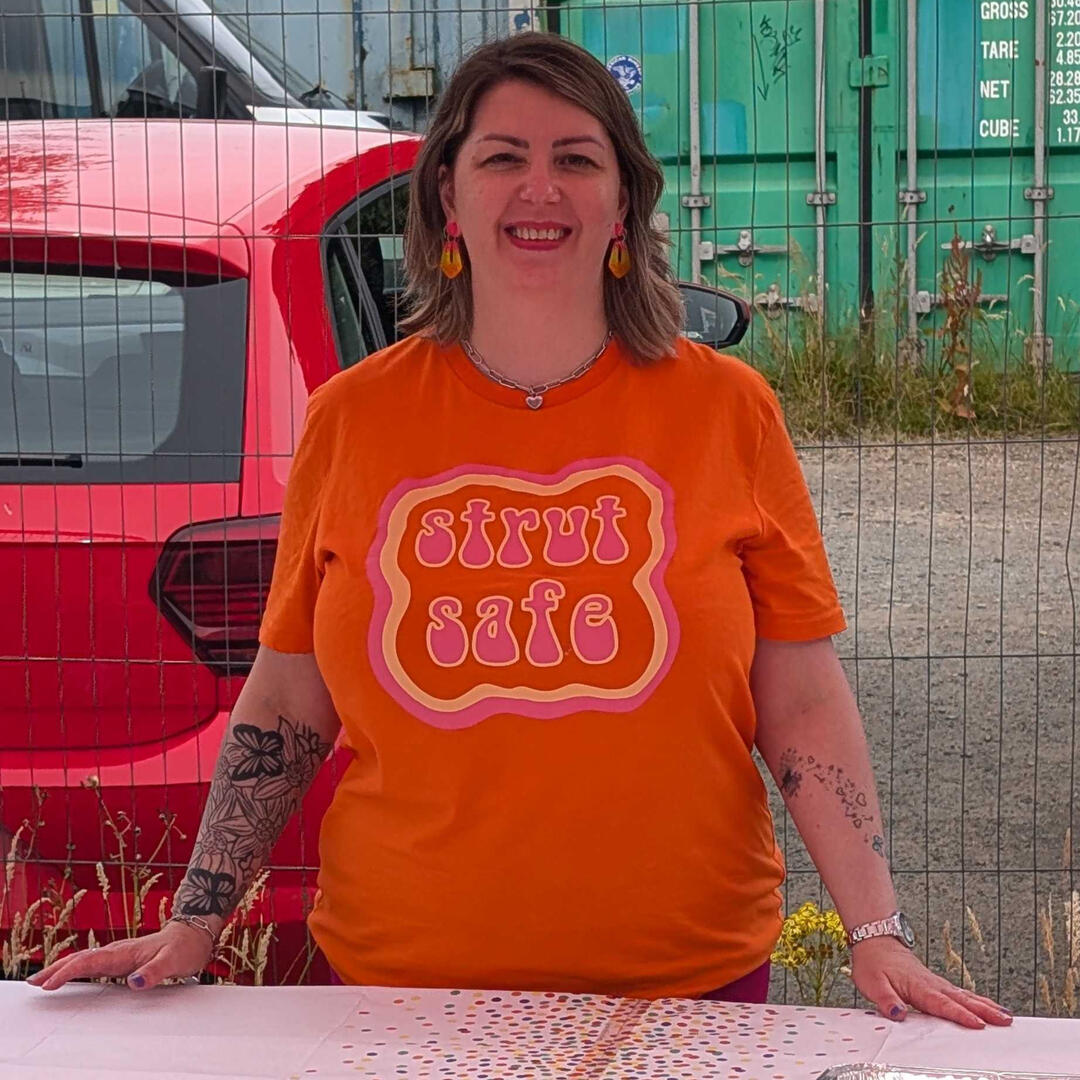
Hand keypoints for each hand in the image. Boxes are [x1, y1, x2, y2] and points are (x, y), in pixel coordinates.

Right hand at [25, 922, 214, 991]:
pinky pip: (95, 962)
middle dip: (57, 969)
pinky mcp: (124, 958)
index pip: (90, 961)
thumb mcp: (173, 961)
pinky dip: (78, 968)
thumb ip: (154, 972)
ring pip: (86, 959)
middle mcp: (119, 951)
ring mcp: (121, 954)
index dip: (68, 972)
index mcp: (126, 952)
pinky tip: (71, 973)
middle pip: (81, 958)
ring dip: (63, 968)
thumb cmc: (185, 947)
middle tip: (33, 982)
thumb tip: (133, 983)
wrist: (195, 934)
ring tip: (43, 979)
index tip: (49, 984)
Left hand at [850, 936, 1012, 1028]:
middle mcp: (932, 984)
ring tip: (1007, 1017)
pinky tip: (989, 1007)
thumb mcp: (871, 983)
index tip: (978, 1024)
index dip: (960, 1014)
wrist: (875, 942)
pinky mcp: (937, 984)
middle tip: (1006, 1022)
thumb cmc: (873, 964)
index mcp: (917, 986)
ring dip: (986, 1006)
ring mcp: (936, 983)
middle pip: (962, 999)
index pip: (942, 1003)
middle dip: (985, 1011)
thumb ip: (885, 1000)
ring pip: (966, 995)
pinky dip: (978, 1000)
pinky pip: (961, 993)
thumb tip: (897, 1014)